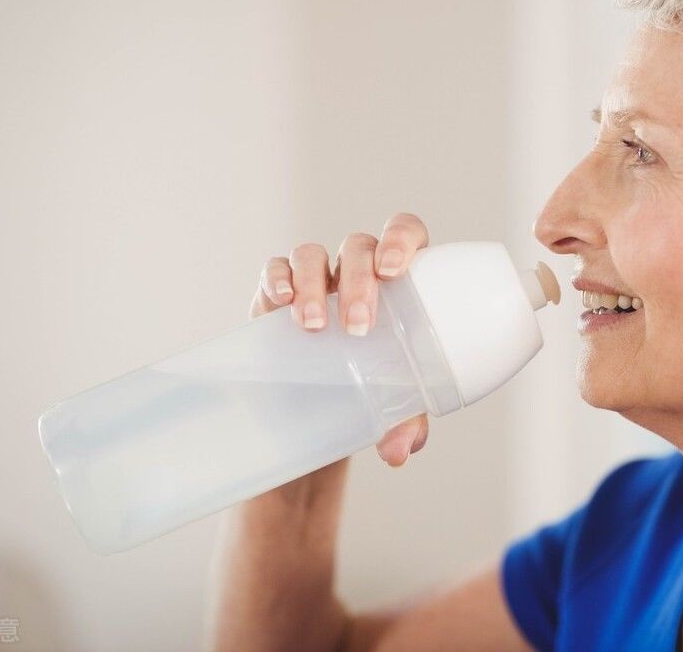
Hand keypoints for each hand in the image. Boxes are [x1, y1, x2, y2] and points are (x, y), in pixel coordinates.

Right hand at [250, 212, 431, 466]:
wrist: (325, 409)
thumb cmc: (377, 391)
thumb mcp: (397, 405)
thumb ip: (407, 421)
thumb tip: (399, 449)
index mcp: (401, 280)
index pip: (405, 233)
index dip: (401, 238)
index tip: (394, 270)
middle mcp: (358, 271)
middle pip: (359, 247)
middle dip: (358, 279)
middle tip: (357, 325)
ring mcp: (317, 279)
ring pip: (314, 254)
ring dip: (314, 283)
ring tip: (313, 325)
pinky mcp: (278, 292)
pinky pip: (276, 268)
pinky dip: (278, 277)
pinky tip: (281, 300)